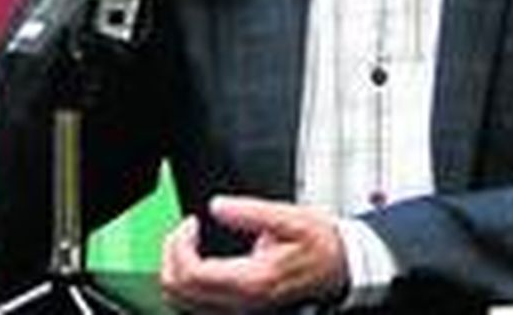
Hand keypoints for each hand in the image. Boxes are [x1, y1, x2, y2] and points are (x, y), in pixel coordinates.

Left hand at [160, 196, 348, 310]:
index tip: (191, 222)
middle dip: (172, 254)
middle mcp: (243, 302)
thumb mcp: (290, 218)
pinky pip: (197, 304)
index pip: (193, 274)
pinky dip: (187, 282)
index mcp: (253, 281)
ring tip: (187, 243)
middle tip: (185, 229)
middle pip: (180, 292)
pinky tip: (196, 259)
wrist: (341, 267)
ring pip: (183, 302)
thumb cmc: (319, 244)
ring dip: (176, 269)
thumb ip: (250, 212)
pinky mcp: (240, 307)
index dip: (180, 245)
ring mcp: (240, 308)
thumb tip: (217, 207)